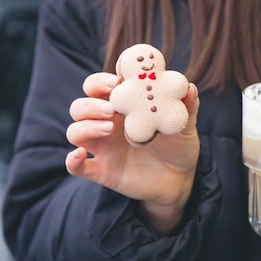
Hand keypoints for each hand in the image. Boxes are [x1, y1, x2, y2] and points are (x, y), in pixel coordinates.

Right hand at [65, 72, 199, 232]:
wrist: (180, 179)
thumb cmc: (178, 145)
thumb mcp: (184, 125)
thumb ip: (186, 107)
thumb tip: (189, 88)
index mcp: (122, 106)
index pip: (98, 86)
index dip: (100, 81)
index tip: (116, 82)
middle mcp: (107, 123)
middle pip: (80, 107)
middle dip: (91, 105)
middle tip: (112, 110)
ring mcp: (102, 148)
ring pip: (75, 132)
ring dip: (86, 127)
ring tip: (109, 128)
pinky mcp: (101, 171)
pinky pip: (76, 166)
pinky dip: (72, 160)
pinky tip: (79, 156)